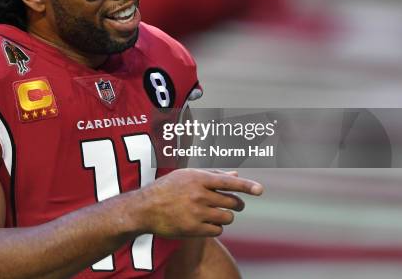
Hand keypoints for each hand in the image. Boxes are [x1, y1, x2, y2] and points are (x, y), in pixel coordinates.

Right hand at [133, 169, 262, 237]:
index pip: (228, 182)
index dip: (247, 186)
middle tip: (235, 204)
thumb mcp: (186, 176)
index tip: (260, 190)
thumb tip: (236, 176)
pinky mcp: (193, 229)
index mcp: (198, 178)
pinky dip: (216, 228)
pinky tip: (205, 223)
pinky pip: (217, 230)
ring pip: (227, 217)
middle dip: (237, 204)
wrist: (145, 208)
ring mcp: (196, 213)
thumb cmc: (167, 188)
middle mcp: (198, 195)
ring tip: (215, 213)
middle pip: (232, 202)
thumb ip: (212, 176)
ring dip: (226, 217)